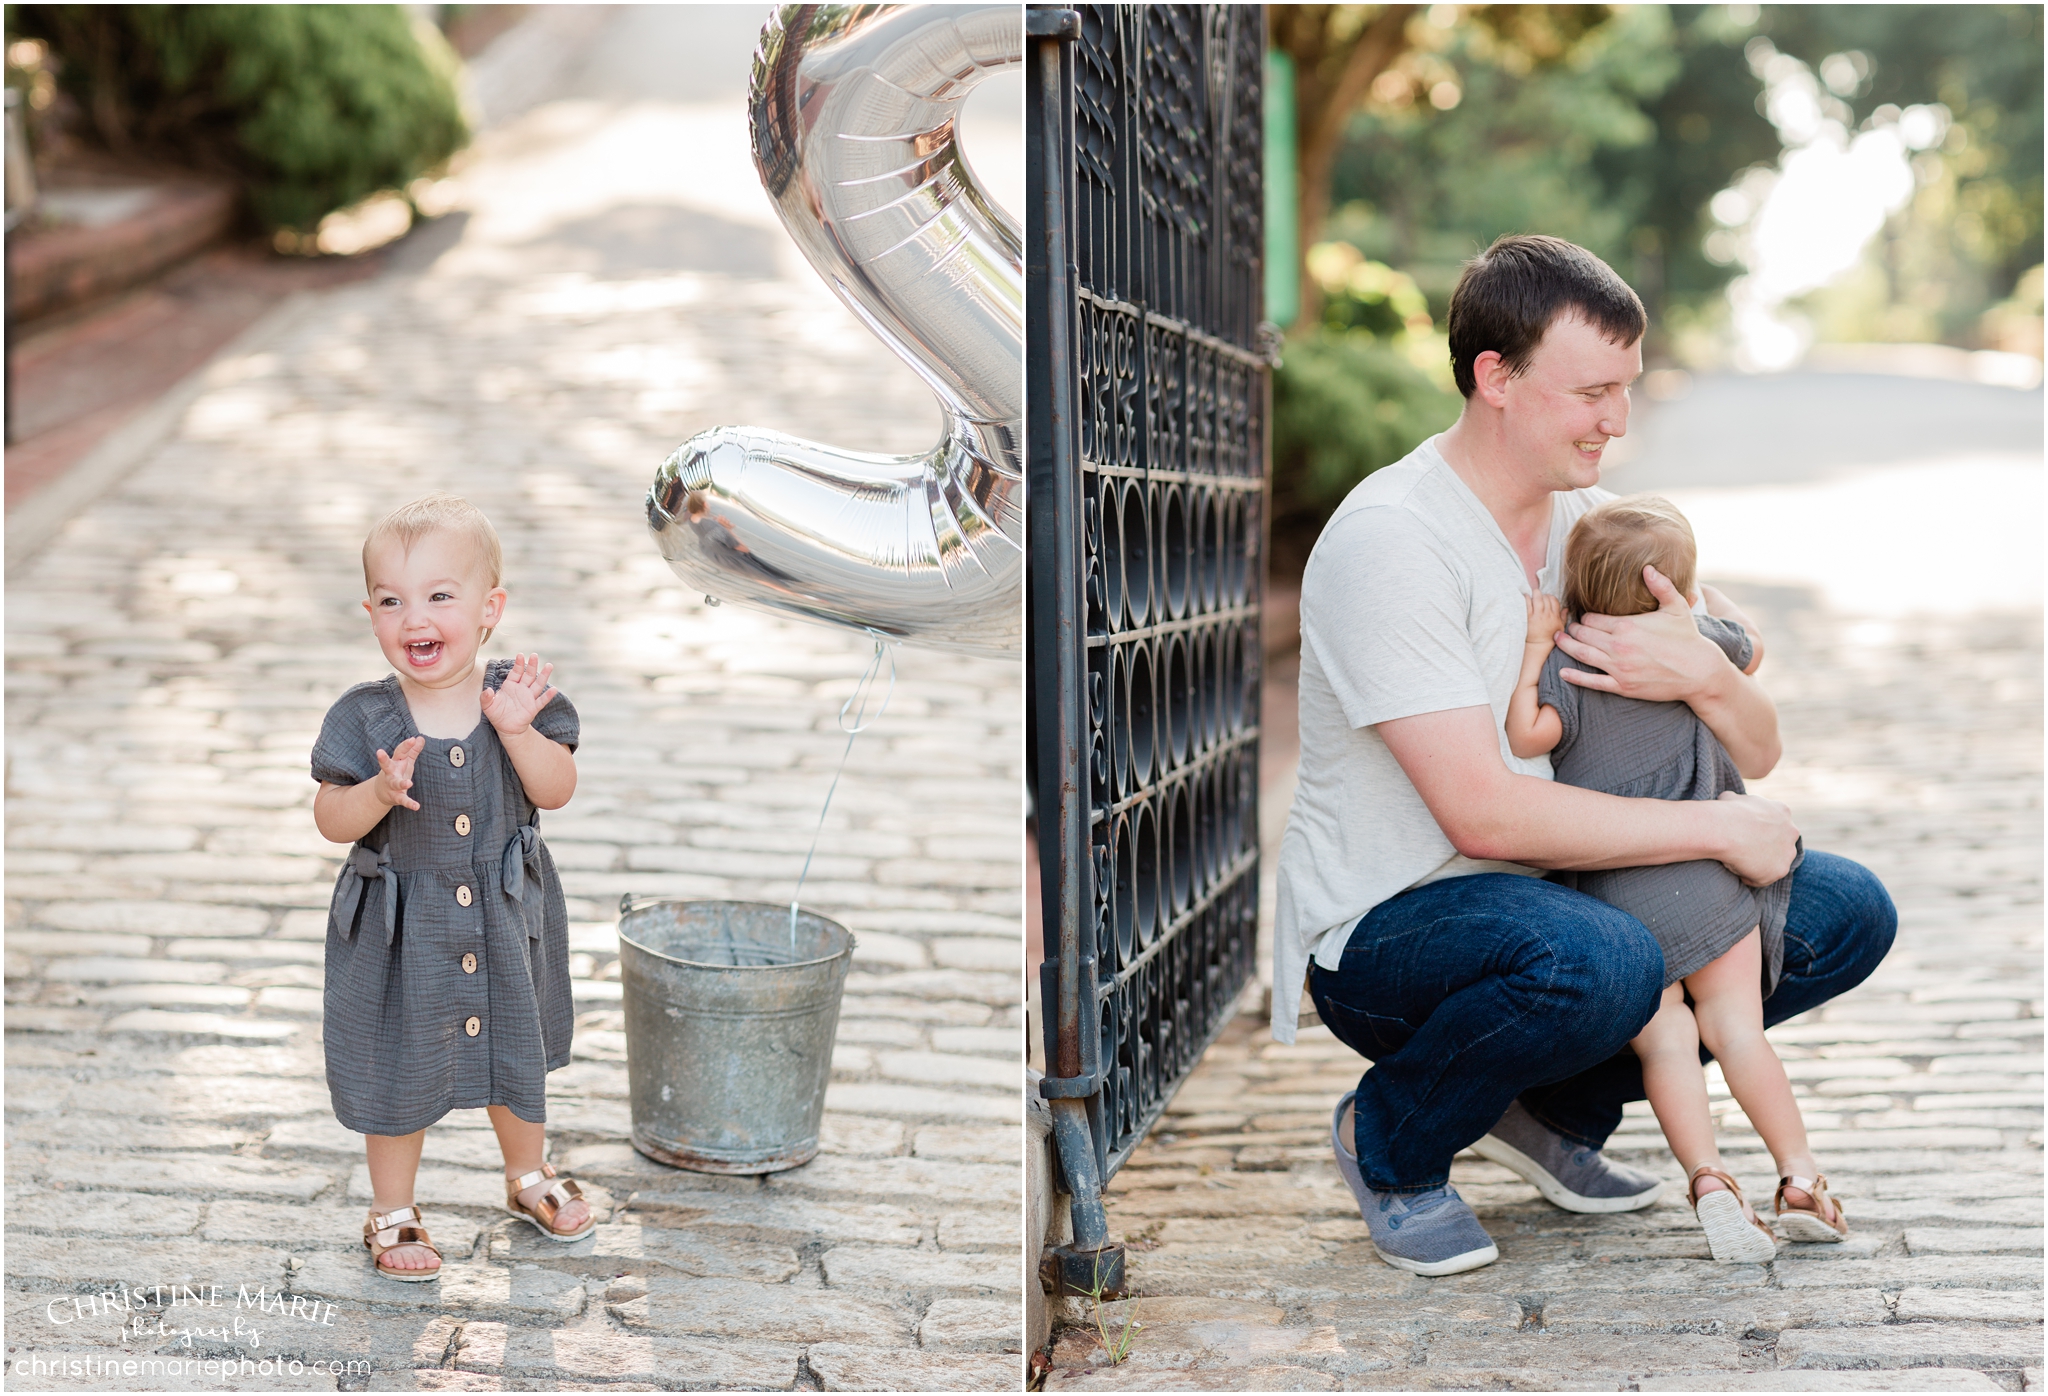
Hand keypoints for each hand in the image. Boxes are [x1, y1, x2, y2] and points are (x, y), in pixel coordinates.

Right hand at [375, 736, 424, 810]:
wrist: (382, 792)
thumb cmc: (396, 772)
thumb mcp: (405, 761)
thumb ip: (413, 750)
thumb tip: (421, 738)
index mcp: (395, 762)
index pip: (399, 752)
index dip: (405, 745)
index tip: (412, 739)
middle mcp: (391, 773)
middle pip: (386, 765)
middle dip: (383, 759)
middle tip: (379, 752)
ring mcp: (392, 785)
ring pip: (395, 783)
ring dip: (401, 783)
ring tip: (409, 783)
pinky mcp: (396, 797)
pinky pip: (402, 800)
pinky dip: (409, 803)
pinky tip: (416, 806)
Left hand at [481, 653, 558, 736]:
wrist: (506, 728)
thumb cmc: (497, 714)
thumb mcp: (487, 705)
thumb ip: (486, 697)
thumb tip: (487, 690)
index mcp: (511, 685)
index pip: (516, 672)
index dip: (518, 664)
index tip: (521, 655)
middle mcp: (521, 689)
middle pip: (529, 675)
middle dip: (532, 665)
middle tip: (535, 655)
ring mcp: (529, 698)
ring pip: (538, 684)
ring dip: (544, 675)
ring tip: (549, 665)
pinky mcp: (533, 708)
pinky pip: (541, 701)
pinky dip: (547, 696)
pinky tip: (554, 690)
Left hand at [1525, 591, 1565, 645]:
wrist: (1538, 645)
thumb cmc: (1549, 637)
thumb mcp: (1560, 628)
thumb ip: (1563, 617)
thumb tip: (1566, 608)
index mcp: (1555, 616)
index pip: (1553, 600)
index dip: (1549, 597)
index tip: (1545, 598)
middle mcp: (1547, 615)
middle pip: (1545, 598)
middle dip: (1541, 595)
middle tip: (1538, 596)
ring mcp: (1537, 616)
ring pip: (1537, 599)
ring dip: (1534, 594)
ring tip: (1532, 594)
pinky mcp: (1528, 617)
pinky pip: (1527, 604)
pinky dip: (1527, 598)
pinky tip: (1526, 597)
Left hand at [1554, 565, 1720, 700]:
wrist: (1699, 671)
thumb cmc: (1688, 638)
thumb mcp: (1677, 608)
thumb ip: (1661, 586)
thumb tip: (1648, 567)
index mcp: (1627, 626)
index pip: (1592, 619)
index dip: (1585, 617)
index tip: (1582, 616)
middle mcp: (1618, 646)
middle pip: (1584, 635)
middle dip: (1573, 629)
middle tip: (1565, 626)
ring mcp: (1619, 668)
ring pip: (1582, 654)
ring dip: (1566, 646)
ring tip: (1557, 640)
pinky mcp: (1622, 686)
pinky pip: (1592, 682)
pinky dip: (1575, 676)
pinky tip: (1562, 672)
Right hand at [1713, 790, 1798, 885]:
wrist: (1726, 829)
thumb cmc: (1725, 812)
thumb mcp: (1731, 798)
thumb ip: (1737, 801)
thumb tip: (1728, 800)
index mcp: (1782, 811)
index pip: (1776, 824)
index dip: (1760, 830)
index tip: (1744, 834)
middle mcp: (1791, 831)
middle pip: (1781, 843)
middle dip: (1765, 847)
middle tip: (1742, 850)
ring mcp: (1788, 851)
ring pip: (1774, 862)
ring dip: (1759, 864)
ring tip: (1736, 862)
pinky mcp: (1780, 870)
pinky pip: (1763, 878)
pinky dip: (1749, 877)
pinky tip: (1734, 869)